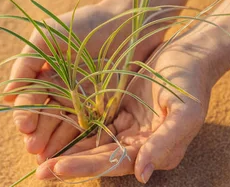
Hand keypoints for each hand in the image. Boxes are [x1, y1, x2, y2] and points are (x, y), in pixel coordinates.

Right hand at [5, 0, 167, 157]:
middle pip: (44, 117)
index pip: (30, 98)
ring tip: (45, 156)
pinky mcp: (102, 108)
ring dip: (53, 142)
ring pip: (63, 126)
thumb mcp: (47, 38)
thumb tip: (7, 95)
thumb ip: (26, 64)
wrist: (123, 22)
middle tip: (32, 146)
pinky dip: (78, 141)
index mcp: (44, 75)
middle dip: (37, 132)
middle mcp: (59, 91)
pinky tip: (70, 153)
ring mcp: (80, 101)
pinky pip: (88, 127)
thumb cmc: (82, 25)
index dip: (25, 112)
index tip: (24, 125)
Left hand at [34, 36, 226, 182]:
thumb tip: (142, 175)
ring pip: (93, 145)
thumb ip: (165, 143)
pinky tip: (51, 134)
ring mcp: (128, 130)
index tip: (60, 167)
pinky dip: (73, 131)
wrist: (189, 54)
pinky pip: (93, 125)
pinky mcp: (118, 113)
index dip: (88, 166)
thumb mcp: (184, 113)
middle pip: (101, 158)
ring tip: (39, 160)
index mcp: (157, 152)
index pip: (117, 163)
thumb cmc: (190, 83)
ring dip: (68, 152)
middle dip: (71, 165)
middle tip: (41, 171)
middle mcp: (140, 146)